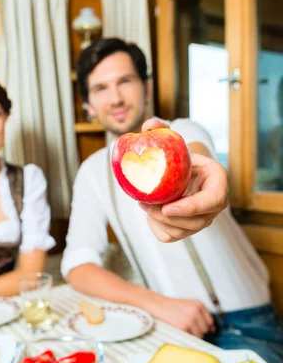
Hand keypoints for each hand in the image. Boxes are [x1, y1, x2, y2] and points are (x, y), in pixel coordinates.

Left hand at [139, 119, 227, 241]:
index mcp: (218, 180)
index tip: (167, 208)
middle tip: (144, 203)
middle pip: (196, 222)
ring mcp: (204, 219)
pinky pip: (171, 237)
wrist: (182, 172)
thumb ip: (162, 130)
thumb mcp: (174, 141)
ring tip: (144, 204)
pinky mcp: (189, 229)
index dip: (191, 207)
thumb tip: (148, 125)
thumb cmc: (179, 155)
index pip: (213, 200)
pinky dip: (156, 227)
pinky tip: (149, 212)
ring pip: (182, 232)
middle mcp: (215, 204)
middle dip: (167, 217)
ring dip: (158, 221)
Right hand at [149, 295, 214, 336]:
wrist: (157, 305)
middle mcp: (196, 311)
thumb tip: (213, 329)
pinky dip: (185, 336)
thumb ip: (201, 315)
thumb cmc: (171, 307)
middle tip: (186, 326)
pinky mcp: (183, 327)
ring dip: (191, 335)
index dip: (205, 326)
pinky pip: (190, 338)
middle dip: (197, 330)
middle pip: (205, 329)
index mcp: (198, 304)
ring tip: (182, 327)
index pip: (210, 321)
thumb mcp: (188, 306)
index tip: (200, 328)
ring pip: (198, 335)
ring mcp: (190, 319)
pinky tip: (179, 330)